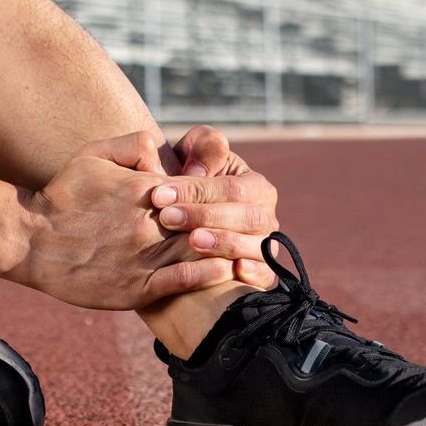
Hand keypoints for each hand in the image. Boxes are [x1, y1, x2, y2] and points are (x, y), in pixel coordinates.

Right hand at [9, 132, 240, 309]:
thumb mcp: (92, 154)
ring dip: (225, 249)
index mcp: (144, 190)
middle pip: (204, 221)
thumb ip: (132, 145)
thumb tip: (162, 147)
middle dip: (227, 222)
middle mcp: (148, 224)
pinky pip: (182, 281)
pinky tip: (223, 270)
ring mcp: (144, 257)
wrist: (32, 240)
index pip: (196, 189)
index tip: (229, 198)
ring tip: (246, 249)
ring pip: (199, 251)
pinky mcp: (137, 287)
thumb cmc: (62, 195)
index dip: (215, 192)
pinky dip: (207, 274)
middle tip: (249, 224)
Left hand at [150, 125, 279, 289]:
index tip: (159, 195)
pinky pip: (267, 277)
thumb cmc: (186, 186)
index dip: (196, 191)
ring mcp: (266, 247)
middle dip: (206, 217)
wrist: (180, 226)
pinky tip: (237, 270)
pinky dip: (256, 274)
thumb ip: (201, 148)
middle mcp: (265, 218)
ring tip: (192, 241)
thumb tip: (198, 169)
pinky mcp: (263, 274)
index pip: (231, 188)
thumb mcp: (192, 157)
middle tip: (168, 218)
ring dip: (224, 244)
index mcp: (255, 187)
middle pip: (246, 217)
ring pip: (256, 246)